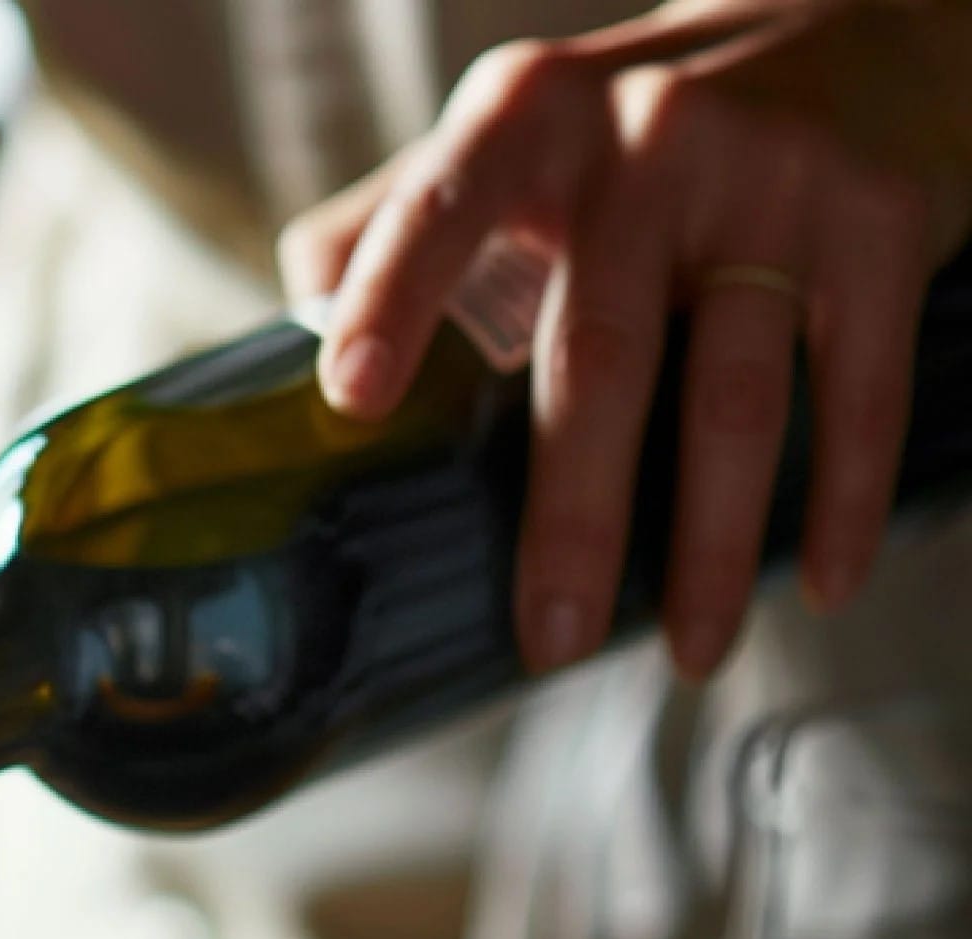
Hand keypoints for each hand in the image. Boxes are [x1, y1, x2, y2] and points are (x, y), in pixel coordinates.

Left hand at [278, 0, 971, 678]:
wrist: (855, 20)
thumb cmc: (627, 125)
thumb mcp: (508, 134)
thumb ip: (392, 222)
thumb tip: (280, 347)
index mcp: (525, 121)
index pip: (438, 210)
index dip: (390, 302)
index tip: (352, 400)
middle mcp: (647, 141)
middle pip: (598, 356)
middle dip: (573, 519)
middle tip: (550, 641)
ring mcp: (771, 179)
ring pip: (735, 396)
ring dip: (712, 546)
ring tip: (690, 654)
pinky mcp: (880, 217)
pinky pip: (863, 385)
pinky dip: (846, 498)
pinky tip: (819, 584)